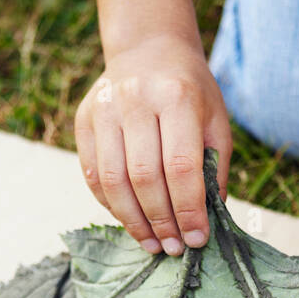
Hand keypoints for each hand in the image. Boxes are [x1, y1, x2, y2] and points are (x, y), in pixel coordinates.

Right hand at [74, 33, 231, 253]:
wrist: (149, 49)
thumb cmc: (190, 92)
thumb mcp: (215, 122)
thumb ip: (214, 169)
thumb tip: (206, 222)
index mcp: (177, 96)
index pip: (180, 166)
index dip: (188, 209)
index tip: (197, 239)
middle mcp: (136, 99)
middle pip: (144, 176)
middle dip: (161, 221)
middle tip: (174, 248)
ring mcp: (104, 108)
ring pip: (113, 180)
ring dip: (134, 221)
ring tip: (153, 244)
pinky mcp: (84, 119)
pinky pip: (93, 175)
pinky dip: (112, 205)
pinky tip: (132, 221)